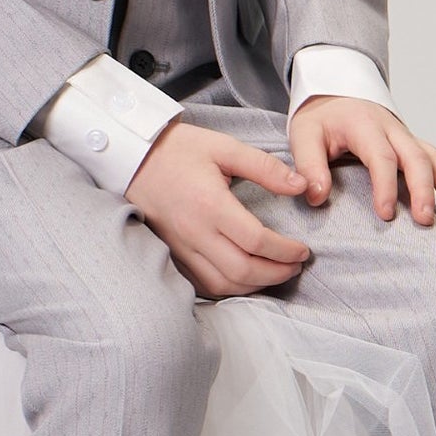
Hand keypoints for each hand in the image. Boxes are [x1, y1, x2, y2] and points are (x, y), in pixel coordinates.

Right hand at [124, 120, 314, 297]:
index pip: (256, 241)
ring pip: (223, 284)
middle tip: (296, 266)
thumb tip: (302, 185)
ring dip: (255, 285)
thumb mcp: (224, 147)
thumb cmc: (178, 149)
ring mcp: (180, 248)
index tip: (303, 250)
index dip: (286, 251)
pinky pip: (203, 284)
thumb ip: (265, 167)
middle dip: (276, 274)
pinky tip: (246, 279)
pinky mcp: (172, 254)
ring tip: (276, 273)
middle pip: (242, 271)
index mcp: (210, 205)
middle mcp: (194, 232)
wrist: (131, 157)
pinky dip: (229, 288)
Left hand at [287, 96, 435, 225]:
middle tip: (424, 219)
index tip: (386, 215)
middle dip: (424, 189)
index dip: (385, 186)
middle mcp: (392, 129)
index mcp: (364, 125)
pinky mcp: (414, 145)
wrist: (335, 93)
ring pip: (435, 157)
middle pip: (416, 157)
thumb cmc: (321, 119)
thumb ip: (308, 165)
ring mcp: (407, 137)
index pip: (381, 156)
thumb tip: (316, 196)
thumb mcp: (303, 135)